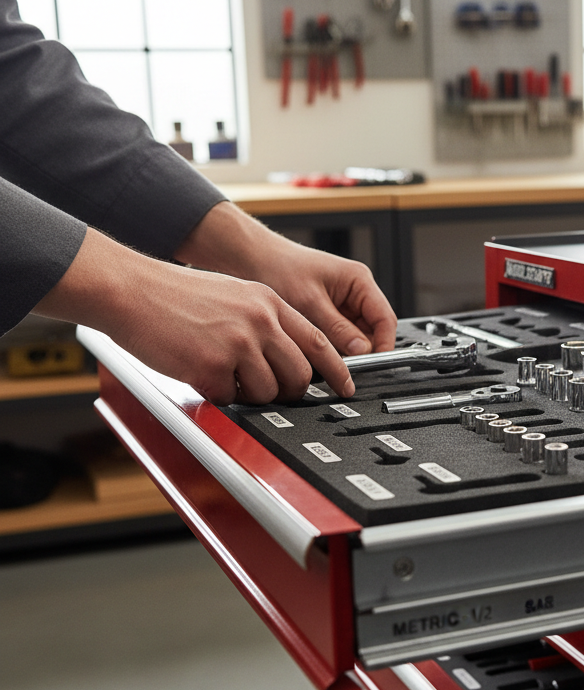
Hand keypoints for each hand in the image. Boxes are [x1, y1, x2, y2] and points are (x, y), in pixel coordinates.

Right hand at [35, 228, 355, 404]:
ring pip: (268, 392)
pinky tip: (201, 372)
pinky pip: (230, 399)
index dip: (337, 370)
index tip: (346, 387)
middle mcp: (260, 322)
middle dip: (290, 392)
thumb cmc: (175, 295)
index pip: (318, 342)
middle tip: (273, 392)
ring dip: (250, 394)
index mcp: (269, 303)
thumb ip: (265, 320)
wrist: (131, 290)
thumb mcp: (235, 293)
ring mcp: (237, 345)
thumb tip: (289, 355)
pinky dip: (218, 394)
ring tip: (225, 375)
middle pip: (299, 375)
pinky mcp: (212, 367)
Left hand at [175, 201, 397, 357]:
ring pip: (353, 338)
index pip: (385, 319)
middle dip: (359, 351)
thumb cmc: (276, 267)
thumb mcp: (309, 301)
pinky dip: (327, 348)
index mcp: (358, 281)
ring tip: (320, 355)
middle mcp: (353, 293)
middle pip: (371, 332)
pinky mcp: (325, 315)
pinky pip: (336, 338)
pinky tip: (312, 351)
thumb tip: (361, 351)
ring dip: (341, 350)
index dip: (384, 345)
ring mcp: (340, 305)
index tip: (373, 364)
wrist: (247, 259)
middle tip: (342, 366)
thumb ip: (337, 328)